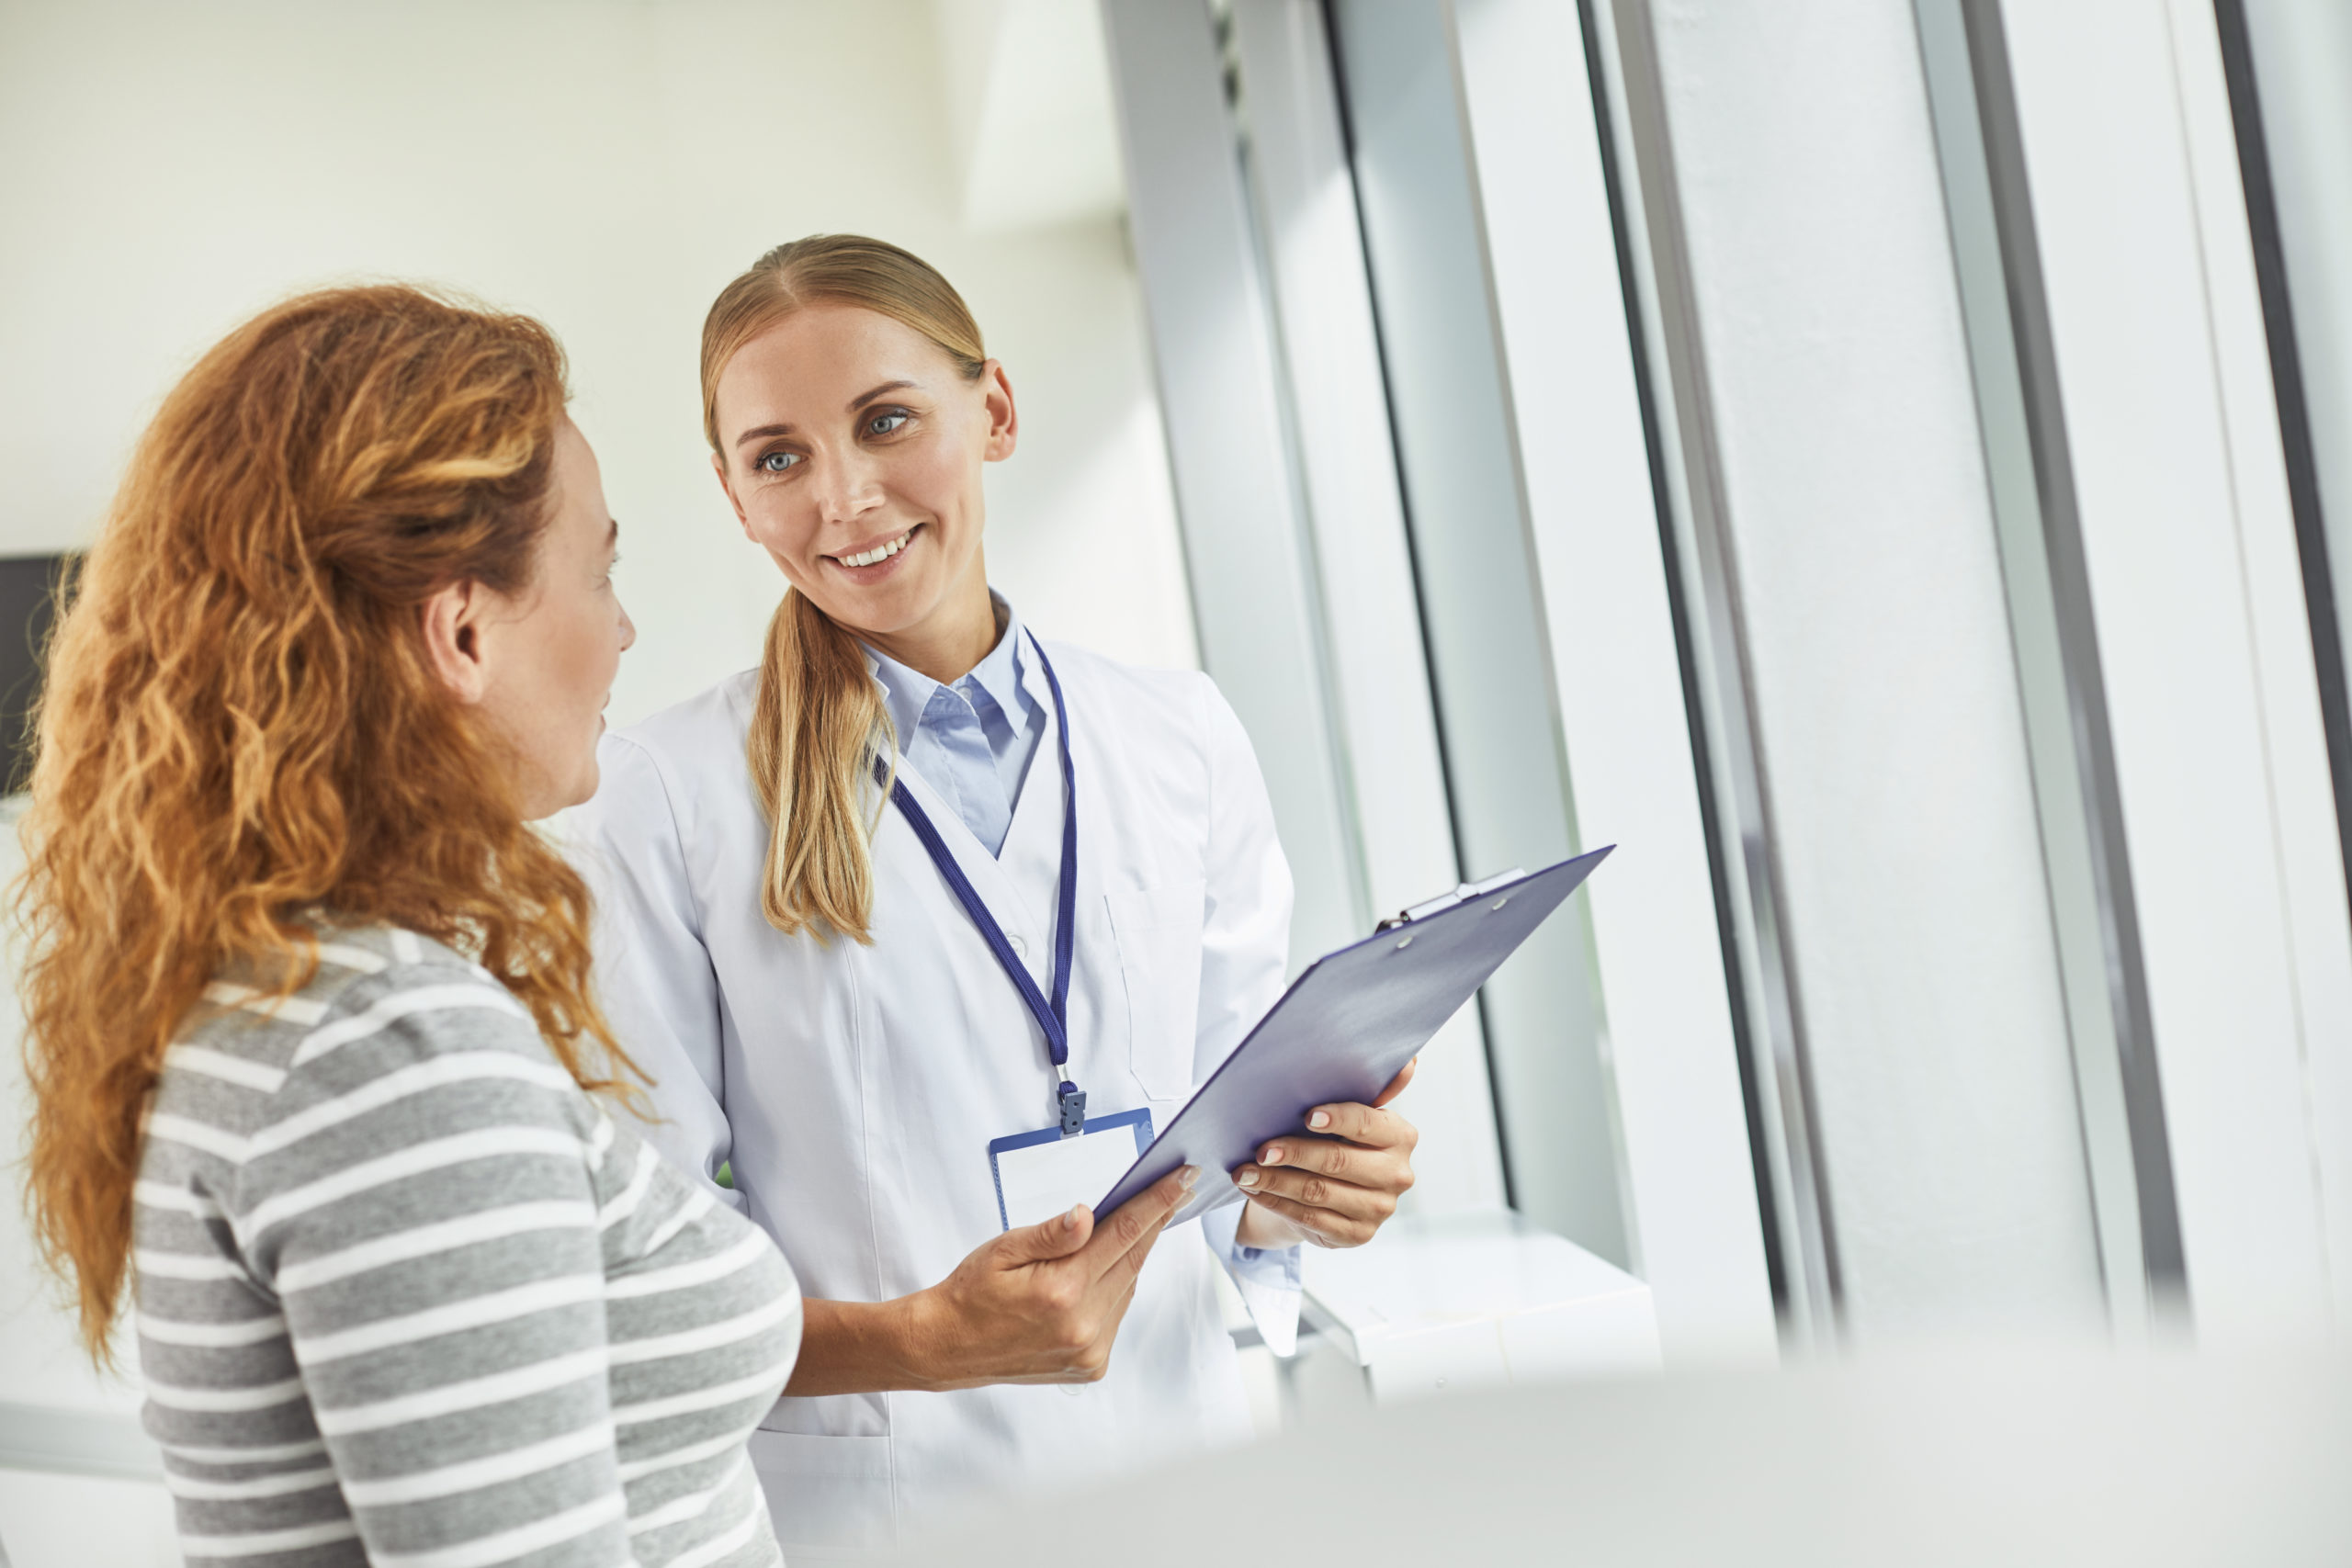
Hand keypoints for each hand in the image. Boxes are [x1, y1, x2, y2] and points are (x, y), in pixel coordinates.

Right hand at [900, 1165, 1194, 1388]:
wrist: (948, 1346)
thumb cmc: (971, 1295)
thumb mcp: (1002, 1250)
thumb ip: (1051, 1233)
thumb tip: (1087, 1214)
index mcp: (1062, 1290)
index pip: (1123, 1233)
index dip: (1157, 1202)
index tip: (1182, 1178)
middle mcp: (1083, 1323)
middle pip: (1134, 1258)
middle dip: (1154, 1221)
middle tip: (1173, 1191)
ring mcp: (1090, 1348)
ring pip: (1128, 1286)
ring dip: (1130, 1257)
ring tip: (1128, 1229)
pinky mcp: (1091, 1364)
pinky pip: (1118, 1313)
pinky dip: (1116, 1288)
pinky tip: (1101, 1274)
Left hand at [1232, 1059, 1417, 1248]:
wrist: (1333, 1190)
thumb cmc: (1339, 1139)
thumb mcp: (1351, 1113)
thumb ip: (1372, 1088)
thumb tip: (1408, 1061)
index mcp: (1401, 1137)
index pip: (1368, 1124)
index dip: (1338, 1119)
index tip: (1307, 1115)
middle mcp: (1397, 1175)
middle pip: (1338, 1161)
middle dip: (1294, 1154)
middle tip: (1260, 1149)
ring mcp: (1379, 1209)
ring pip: (1319, 1192)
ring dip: (1276, 1181)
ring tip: (1244, 1172)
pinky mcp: (1357, 1235)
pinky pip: (1310, 1219)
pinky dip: (1277, 1203)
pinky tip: (1255, 1191)